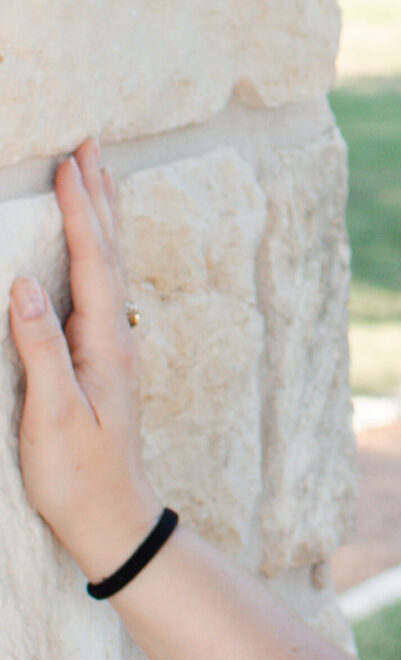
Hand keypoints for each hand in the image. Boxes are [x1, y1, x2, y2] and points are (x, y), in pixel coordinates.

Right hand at [8, 140, 159, 583]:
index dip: (80, 209)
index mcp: (104, 342)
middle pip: (110, 250)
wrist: (113, 518)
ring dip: (103, 214)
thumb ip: (40, 349)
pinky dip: (98, 249)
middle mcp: (116, 335)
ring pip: (110, 264)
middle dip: (98, 194)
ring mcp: (113, 346)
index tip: (69, 162)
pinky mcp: (103, 359)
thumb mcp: (50, 416)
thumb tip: (24, 285)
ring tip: (96, 172)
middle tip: (90, 141)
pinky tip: (95, 245)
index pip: (93, 261)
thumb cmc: (77, 475)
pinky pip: (101, 285)